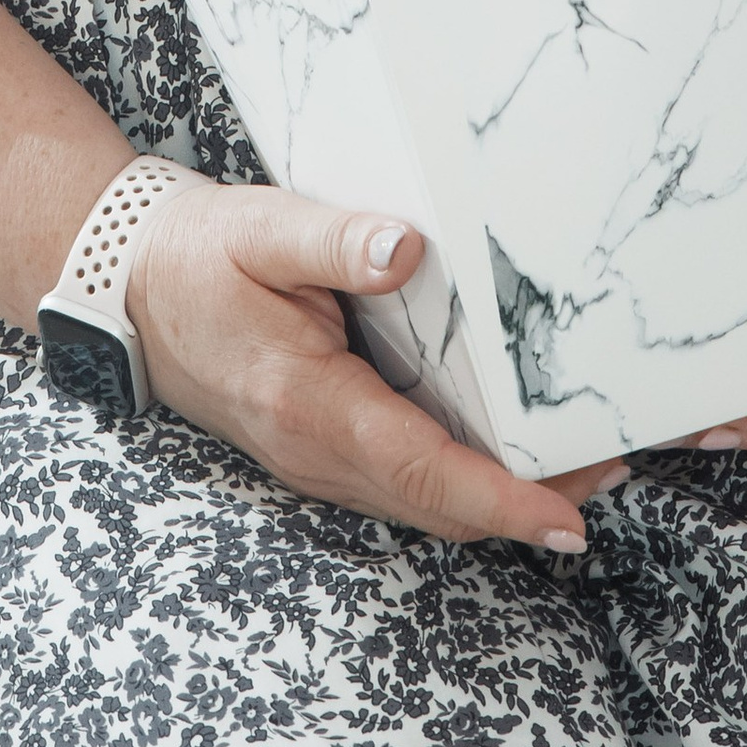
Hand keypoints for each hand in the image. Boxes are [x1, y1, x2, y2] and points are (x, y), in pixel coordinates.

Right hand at [130, 180, 624, 548]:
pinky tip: (510, 445)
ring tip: (587, 460)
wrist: (129, 286)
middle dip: (529, 504)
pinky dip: (467, 481)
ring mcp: (319, 462)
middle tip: (617, 467)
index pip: (423, 473)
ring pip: (427, 504)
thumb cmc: (197, 254)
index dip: (502, 501)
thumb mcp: (260, 230)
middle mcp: (318, 455)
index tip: (569, 517)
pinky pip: (407, 483)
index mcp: (308, 406)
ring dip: (503, 497)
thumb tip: (405, 249)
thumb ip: (334, 240)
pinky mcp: (325, 449)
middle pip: (441, 506)